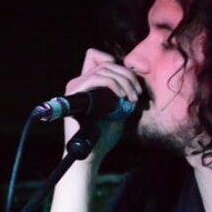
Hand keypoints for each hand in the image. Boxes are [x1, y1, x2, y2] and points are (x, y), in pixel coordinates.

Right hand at [62, 48, 141, 162]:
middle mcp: (78, 82)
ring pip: (104, 68)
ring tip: (132, 98)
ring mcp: (75, 87)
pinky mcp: (74, 94)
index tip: (133, 85)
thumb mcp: (118, 108)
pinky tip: (122, 97)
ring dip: (124, 81)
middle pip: (106, 63)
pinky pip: (96, 78)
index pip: (98, 58)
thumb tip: (134, 76)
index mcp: (87, 84)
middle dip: (127, 75)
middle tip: (136, 94)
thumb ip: (121, 92)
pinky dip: (113, 84)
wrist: (92, 154)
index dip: (118, 65)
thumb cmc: (104, 135)